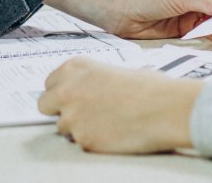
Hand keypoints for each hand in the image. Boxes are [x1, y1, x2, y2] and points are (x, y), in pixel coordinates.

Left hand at [39, 58, 201, 153]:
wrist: (166, 108)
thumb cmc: (150, 88)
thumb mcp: (115, 70)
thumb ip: (91, 80)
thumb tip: (86, 92)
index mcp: (76, 68)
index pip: (50, 83)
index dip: (62, 92)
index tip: (71, 97)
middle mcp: (68, 89)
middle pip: (45, 104)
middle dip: (59, 109)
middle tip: (79, 113)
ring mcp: (73, 116)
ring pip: (62, 126)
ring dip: (78, 127)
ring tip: (105, 123)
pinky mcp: (83, 139)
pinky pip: (80, 142)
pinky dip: (93, 140)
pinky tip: (112, 132)